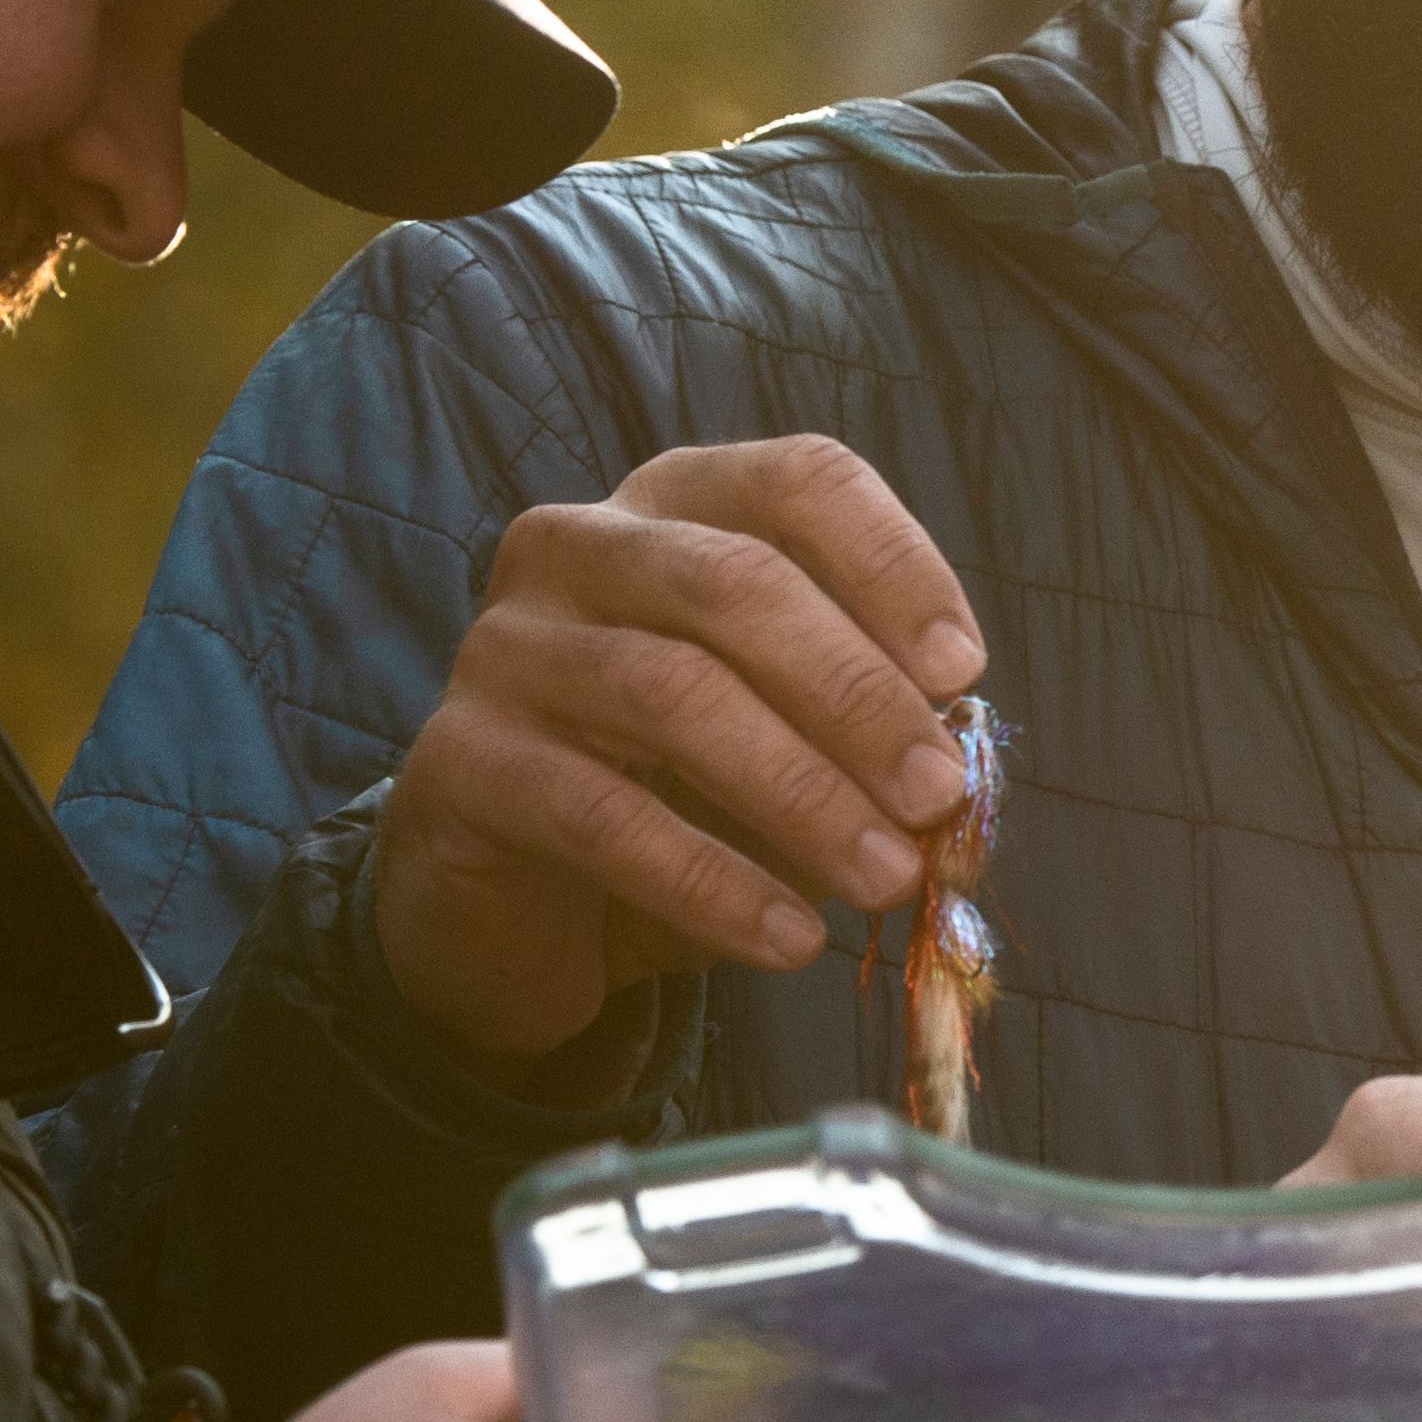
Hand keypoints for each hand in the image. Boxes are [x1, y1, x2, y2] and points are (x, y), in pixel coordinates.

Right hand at [370, 435, 986, 1065]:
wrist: (514, 907)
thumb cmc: (673, 795)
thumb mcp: (785, 745)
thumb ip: (860, 733)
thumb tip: (951, 768)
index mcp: (677, 506)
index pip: (795, 482)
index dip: (890, 563)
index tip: (962, 670)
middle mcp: (579, 545)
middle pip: (736, 582)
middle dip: (855, 694)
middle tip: (936, 795)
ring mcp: (506, 645)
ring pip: (672, 692)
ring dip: (801, 794)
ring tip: (885, 878)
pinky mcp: (459, 761)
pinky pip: (601, 815)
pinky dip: (711, 883)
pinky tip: (788, 940)